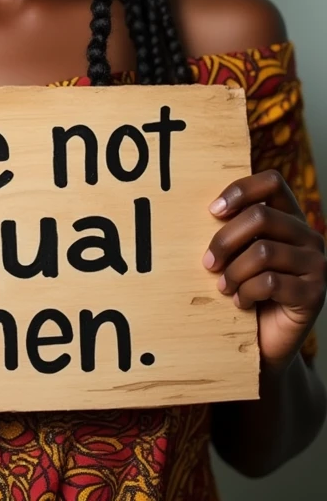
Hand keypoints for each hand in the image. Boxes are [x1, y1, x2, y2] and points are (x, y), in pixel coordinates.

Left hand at [203, 170, 326, 367]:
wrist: (268, 341)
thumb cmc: (249, 290)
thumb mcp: (241, 254)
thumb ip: (235, 230)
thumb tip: (209, 210)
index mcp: (291, 218)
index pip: (272, 182)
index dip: (240, 190)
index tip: (213, 211)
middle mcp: (309, 236)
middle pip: (260, 216)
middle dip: (225, 240)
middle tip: (208, 262)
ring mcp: (316, 264)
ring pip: (262, 252)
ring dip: (233, 273)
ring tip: (224, 287)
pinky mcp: (314, 294)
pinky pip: (270, 283)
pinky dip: (246, 293)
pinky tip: (241, 302)